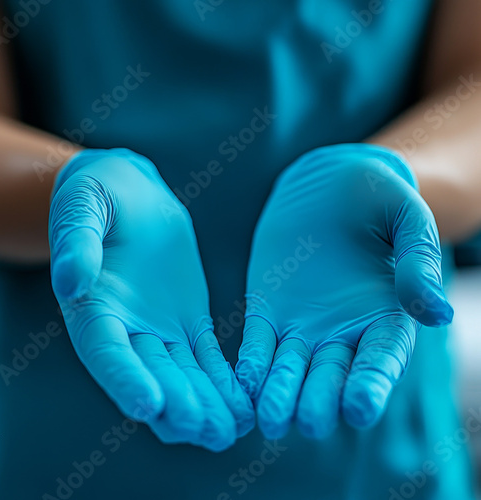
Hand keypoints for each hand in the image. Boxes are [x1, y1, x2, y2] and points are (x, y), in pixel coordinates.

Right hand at [49, 148, 253, 451]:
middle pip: (151, 375)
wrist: (132, 196)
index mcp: (92, 308)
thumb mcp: (84, 208)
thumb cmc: (98, 196)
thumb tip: (71, 281)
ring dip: (206, 404)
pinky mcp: (188, 322)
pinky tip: (244, 401)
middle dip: (179, 404)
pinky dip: (224, 381)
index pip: (106, 352)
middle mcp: (124, 330)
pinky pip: (207, 358)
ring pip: (183, 376)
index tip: (150, 405)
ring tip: (234, 429)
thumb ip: (77, 242)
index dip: (125, 379)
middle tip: (208, 429)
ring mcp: (159, 330)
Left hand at [236, 144, 452, 439]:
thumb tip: (437, 314)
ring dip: (280, 394)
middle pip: (332, 375)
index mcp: (384, 318)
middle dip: (320, 399)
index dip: (372, 384)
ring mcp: (302, 325)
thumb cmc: (377, 197)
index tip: (361, 408)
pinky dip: (251, 365)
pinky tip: (243, 384)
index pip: (380, 359)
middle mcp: (342, 332)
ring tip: (272, 421)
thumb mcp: (407, 221)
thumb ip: (418, 263)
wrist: (328, 182)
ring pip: (290, 369)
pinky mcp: (267, 310)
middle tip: (310, 421)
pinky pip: (257, 343)